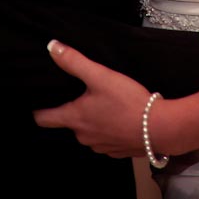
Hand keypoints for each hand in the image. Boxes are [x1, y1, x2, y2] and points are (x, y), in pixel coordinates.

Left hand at [33, 41, 148, 156]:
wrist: (160, 128)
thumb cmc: (128, 102)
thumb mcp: (100, 76)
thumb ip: (74, 62)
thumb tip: (52, 48)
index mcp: (75, 118)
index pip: (44, 119)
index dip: (39, 110)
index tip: (38, 104)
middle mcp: (83, 136)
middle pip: (69, 123)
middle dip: (73, 111)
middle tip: (83, 95)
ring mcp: (100, 146)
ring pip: (89, 131)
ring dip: (94, 120)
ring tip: (106, 104)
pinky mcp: (117, 151)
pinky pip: (107, 139)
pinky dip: (110, 129)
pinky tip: (121, 117)